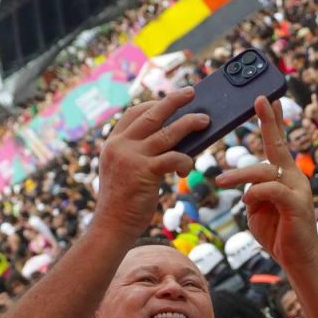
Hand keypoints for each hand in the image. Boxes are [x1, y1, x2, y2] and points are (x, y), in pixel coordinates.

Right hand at [94, 88, 205, 236]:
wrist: (112, 225)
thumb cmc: (125, 201)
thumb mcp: (126, 171)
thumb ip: (139, 154)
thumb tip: (173, 142)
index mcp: (113, 142)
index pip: (134, 114)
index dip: (154, 103)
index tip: (170, 99)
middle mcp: (120, 145)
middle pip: (152, 114)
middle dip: (174, 101)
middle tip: (191, 92)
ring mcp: (131, 157)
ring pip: (167, 133)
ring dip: (189, 124)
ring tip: (205, 120)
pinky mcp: (145, 171)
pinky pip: (173, 158)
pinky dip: (185, 161)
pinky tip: (187, 168)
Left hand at [216, 98, 317, 271]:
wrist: (298, 261)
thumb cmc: (278, 235)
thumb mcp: (257, 210)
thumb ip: (253, 193)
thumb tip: (246, 186)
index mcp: (285, 177)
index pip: (278, 144)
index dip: (273, 122)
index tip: (269, 100)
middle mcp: (295, 178)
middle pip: (279, 145)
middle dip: (269, 121)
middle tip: (260, 99)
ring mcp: (298, 190)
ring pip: (265, 171)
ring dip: (240, 175)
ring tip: (221, 181)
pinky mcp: (297, 205)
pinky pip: (271, 190)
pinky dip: (255, 193)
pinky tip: (245, 200)